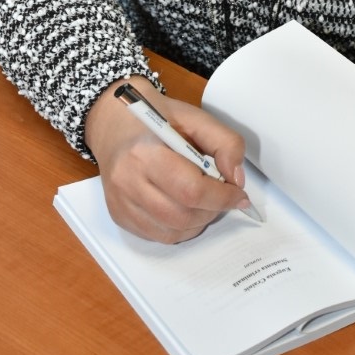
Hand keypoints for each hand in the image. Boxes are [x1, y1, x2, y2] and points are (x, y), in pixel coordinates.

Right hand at [85, 76, 254, 242]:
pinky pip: (159, 236)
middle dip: (213, 210)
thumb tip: (236, 178)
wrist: (115, 123)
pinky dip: (181, 228)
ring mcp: (120, 203)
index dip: (222, 196)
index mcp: (144, 152)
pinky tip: (185, 207)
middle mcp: (127, 181)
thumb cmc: (157, 118)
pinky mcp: (119, 217)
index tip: (239, 194)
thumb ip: (224, 142)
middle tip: (224, 196)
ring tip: (205, 200)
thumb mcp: (196, 118)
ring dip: (199, 222)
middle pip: (182, 215)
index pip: (191, 189)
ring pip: (172, 232)